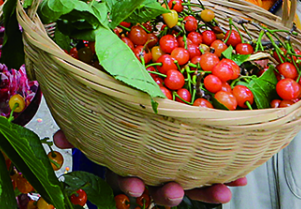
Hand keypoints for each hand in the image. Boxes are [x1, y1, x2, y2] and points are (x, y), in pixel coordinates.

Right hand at [51, 130, 246, 206]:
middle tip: (175, 190)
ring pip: (190, 184)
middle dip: (170, 193)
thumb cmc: (111, 114)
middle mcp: (151, 169)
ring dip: (206, 190)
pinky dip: (228, 175)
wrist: (127, 108)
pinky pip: (212, 168)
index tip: (135, 185)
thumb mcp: (92, 122)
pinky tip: (243, 178)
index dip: (130, 183)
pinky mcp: (196, 158)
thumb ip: (75, 130)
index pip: (125, 176)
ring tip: (224, 191)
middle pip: (161, 188)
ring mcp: (174, 166)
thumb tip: (57, 136)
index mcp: (125, 160)